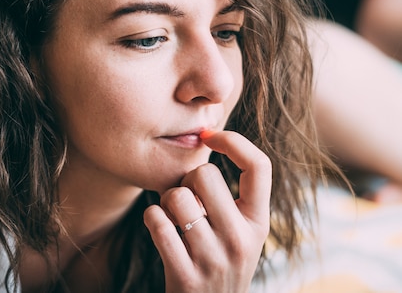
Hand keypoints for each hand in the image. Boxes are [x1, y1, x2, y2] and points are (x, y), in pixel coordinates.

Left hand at [143, 130, 271, 292]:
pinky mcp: (185, 275)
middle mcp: (242, 240)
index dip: (233, 141)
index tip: (209, 136)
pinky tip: (160, 229)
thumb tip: (204, 137)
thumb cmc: (217, 260)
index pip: (259, 166)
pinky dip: (152, 219)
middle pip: (204, 174)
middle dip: (186, 179)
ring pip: (176, 196)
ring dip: (166, 203)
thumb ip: (228, 196)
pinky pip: (157, 222)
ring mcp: (214, 259)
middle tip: (187, 199)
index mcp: (258, 223)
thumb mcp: (239, 232)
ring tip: (174, 218)